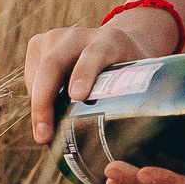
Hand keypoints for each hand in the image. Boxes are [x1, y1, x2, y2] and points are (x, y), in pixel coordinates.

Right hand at [24, 13, 181, 141]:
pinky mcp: (39, 42)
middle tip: (44, 137)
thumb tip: (153, 149)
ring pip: (38, 75)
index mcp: (111, 41)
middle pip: (54, 66)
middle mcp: (80, 35)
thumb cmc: (131, 70)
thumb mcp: (142, 77)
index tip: (77, 96)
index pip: (96, 54)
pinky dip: (35, 99)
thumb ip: (143, 100)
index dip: (85, 73)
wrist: (118, 38)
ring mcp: (57, 36)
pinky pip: (31, 77)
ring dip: (38, 108)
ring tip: (45, 136)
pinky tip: (46, 115)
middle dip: (44, 102)